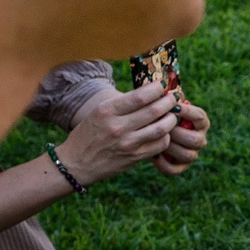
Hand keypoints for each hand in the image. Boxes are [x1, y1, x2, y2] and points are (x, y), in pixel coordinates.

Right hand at [57, 82, 182, 185]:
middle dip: (169, 102)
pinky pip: (160, 144)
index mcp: (107, 111)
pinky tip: (164, 132)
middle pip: (155, 110)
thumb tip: (150, 93)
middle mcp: (118, 126)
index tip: (163, 85)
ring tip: (171, 115)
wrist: (75, 163)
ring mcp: (128, 143)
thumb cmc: (88, 134)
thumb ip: (122, 105)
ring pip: (161, 128)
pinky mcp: (135, 157)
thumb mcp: (98, 113)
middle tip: (173, 98)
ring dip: (171, 119)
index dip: (157, 89)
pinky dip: (166, 136)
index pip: (140, 96)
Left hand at [153, 100, 209, 175]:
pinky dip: (164, 164)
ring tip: (156, 140)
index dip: (188, 112)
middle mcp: (199, 139)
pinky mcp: (180, 167)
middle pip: (195, 140)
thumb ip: (164, 99)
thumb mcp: (161, 105)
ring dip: (170, 147)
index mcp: (200, 122)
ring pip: (188, 155)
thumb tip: (162, 88)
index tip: (173, 106)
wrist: (147, 133)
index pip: (200, 117)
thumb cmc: (156, 114)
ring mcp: (191, 154)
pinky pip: (175, 169)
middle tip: (161, 127)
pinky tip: (153, 155)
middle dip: (177, 133)